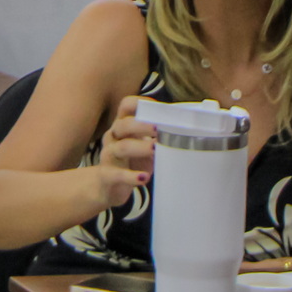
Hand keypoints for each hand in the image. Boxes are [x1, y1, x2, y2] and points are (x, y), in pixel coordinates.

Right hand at [91, 94, 154, 213]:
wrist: (107, 188)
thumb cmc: (133, 163)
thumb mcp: (146, 147)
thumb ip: (159, 138)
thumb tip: (186, 132)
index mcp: (123, 126)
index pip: (126, 105)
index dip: (141, 103)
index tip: (159, 109)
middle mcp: (113, 137)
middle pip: (123, 124)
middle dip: (143, 125)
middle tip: (160, 129)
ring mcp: (108, 156)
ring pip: (122, 147)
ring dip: (140, 147)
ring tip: (156, 149)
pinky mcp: (106, 175)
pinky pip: (116, 174)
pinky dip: (130, 176)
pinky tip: (144, 178)